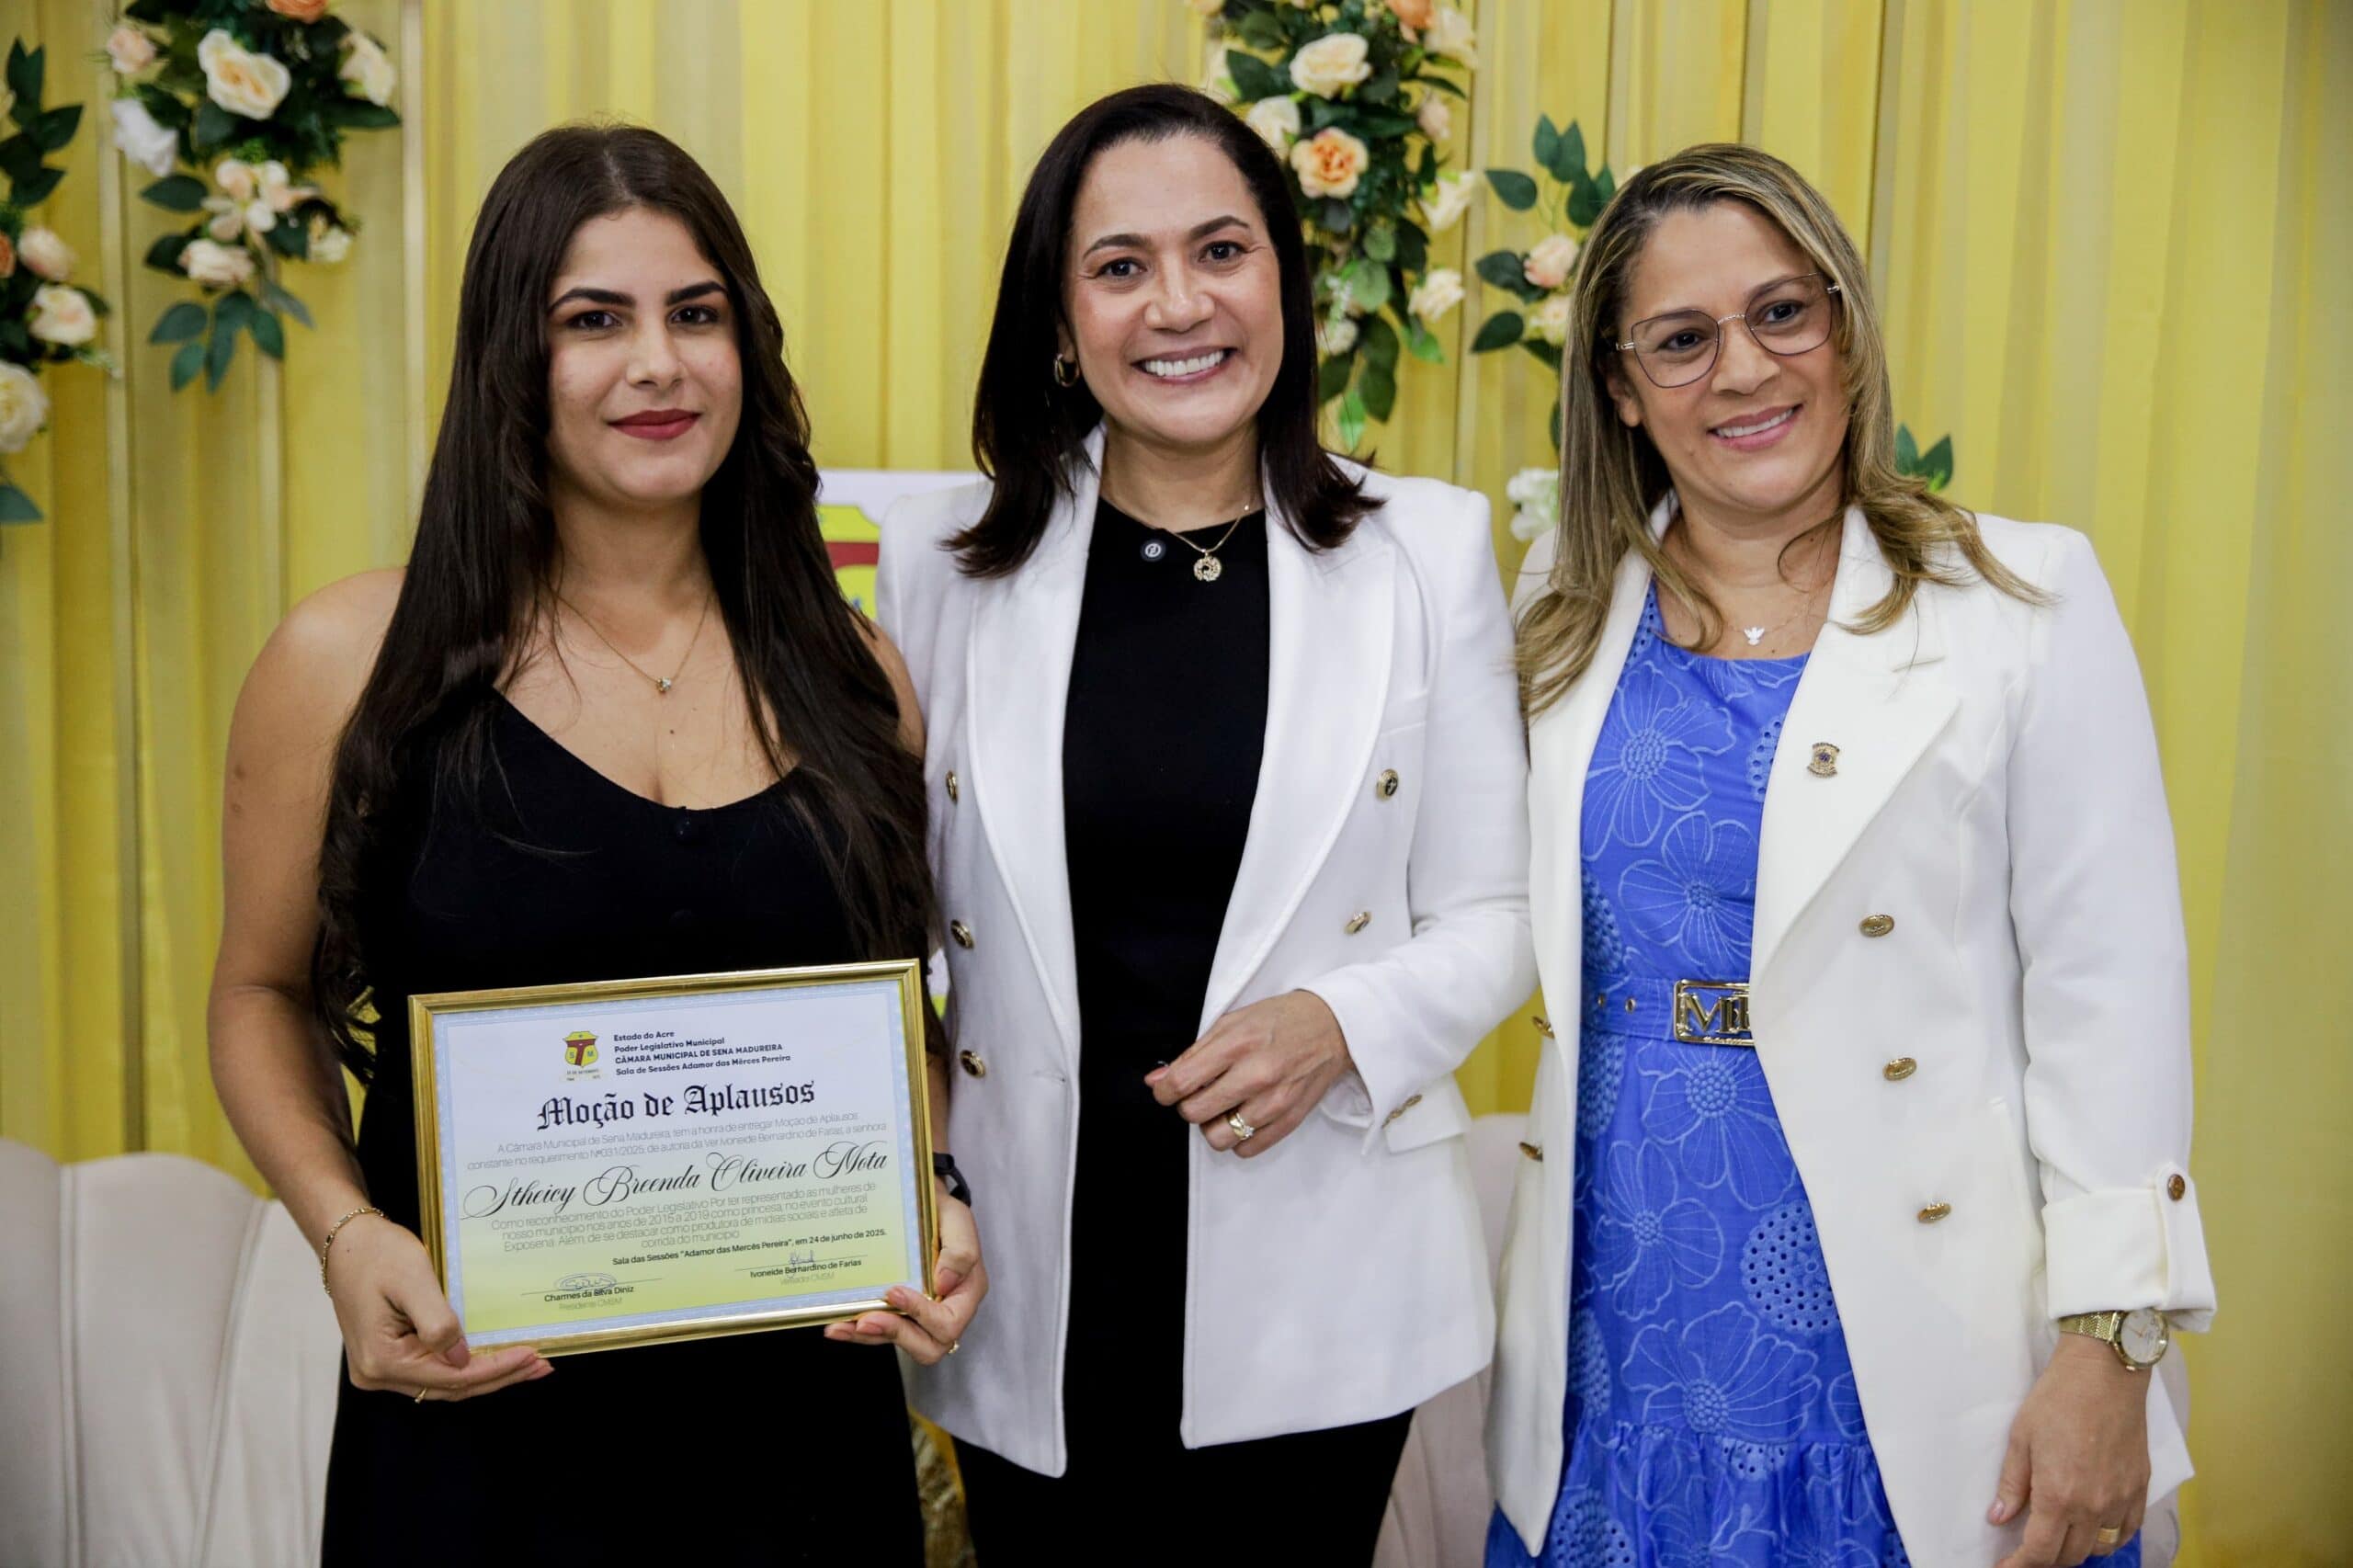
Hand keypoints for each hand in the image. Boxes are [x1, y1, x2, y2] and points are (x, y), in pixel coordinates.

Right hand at [327, 1214, 550, 1401]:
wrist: (346, 1242)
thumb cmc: (377, 1253)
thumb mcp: (414, 1281)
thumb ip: (438, 1324)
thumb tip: (462, 1359)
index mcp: (381, 1360)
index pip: (452, 1377)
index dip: (496, 1368)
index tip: (532, 1355)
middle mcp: (377, 1374)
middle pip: (451, 1387)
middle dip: (499, 1377)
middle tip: (541, 1365)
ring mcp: (380, 1369)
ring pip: (444, 1383)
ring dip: (486, 1374)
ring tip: (527, 1364)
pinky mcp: (387, 1357)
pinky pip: (433, 1370)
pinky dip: (465, 1365)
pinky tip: (493, 1357)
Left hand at [823, 1185, 985, 1364]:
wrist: (923, 1207)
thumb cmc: (944, 1216)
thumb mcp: (957, 1221)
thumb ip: (959, 1251)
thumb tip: (944, 1283)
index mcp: (965, 1293)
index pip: (949, 1323)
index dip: (922, 1315)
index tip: (894, 1293)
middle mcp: (945, 1311)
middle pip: (928, 1347)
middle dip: (894, 1335)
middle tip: (865, 1320)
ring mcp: (920, 1317)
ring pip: (898, 1342)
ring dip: (868, 1337)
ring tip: (839, 1327)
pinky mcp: (899, 1314)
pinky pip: (880, 1331)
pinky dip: (856, 1331)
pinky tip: (837, 1325)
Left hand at [1145, 990, 1351, 1157]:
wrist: (1333, 1028)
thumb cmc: (1280, 1021)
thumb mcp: (1232, 1023)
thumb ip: (1193, 1054)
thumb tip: (1156, 1081)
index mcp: (1239, 1044)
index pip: (1182, 1082)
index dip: (1165, 1090)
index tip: (1168, 1089)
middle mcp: (1257, 1075)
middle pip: (1196, 1113)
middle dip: (1189, 1105)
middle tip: (1200, 1093)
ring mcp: (1275, 1102)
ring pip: (1219, 1138)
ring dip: (1213, 1125)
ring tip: (1223, 1106)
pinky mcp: (1290, 1121)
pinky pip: (1246, 1149)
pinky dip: (1237, 1138)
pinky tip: (1243, 1116)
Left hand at [1991, 1336, 2150, 1566]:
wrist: (2105, 1373)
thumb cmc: (2057, 1400)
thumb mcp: (2021, 1439)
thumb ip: (2012, 1485)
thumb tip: (1999, 1518)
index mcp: (2059, 1495)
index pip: (2039, 1551)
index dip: (2019, 1565)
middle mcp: (2093, 1506)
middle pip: (2069, 1555)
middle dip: (2044, 1559)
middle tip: (2025, 1550)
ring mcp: (2121, 1499)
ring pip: (2099, 1548)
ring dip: (2075, 1552)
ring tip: (2056, 1540)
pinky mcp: (2140, 1488)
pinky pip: (2126, 1531)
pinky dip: (2108, 1539)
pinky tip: (2093, 1530)